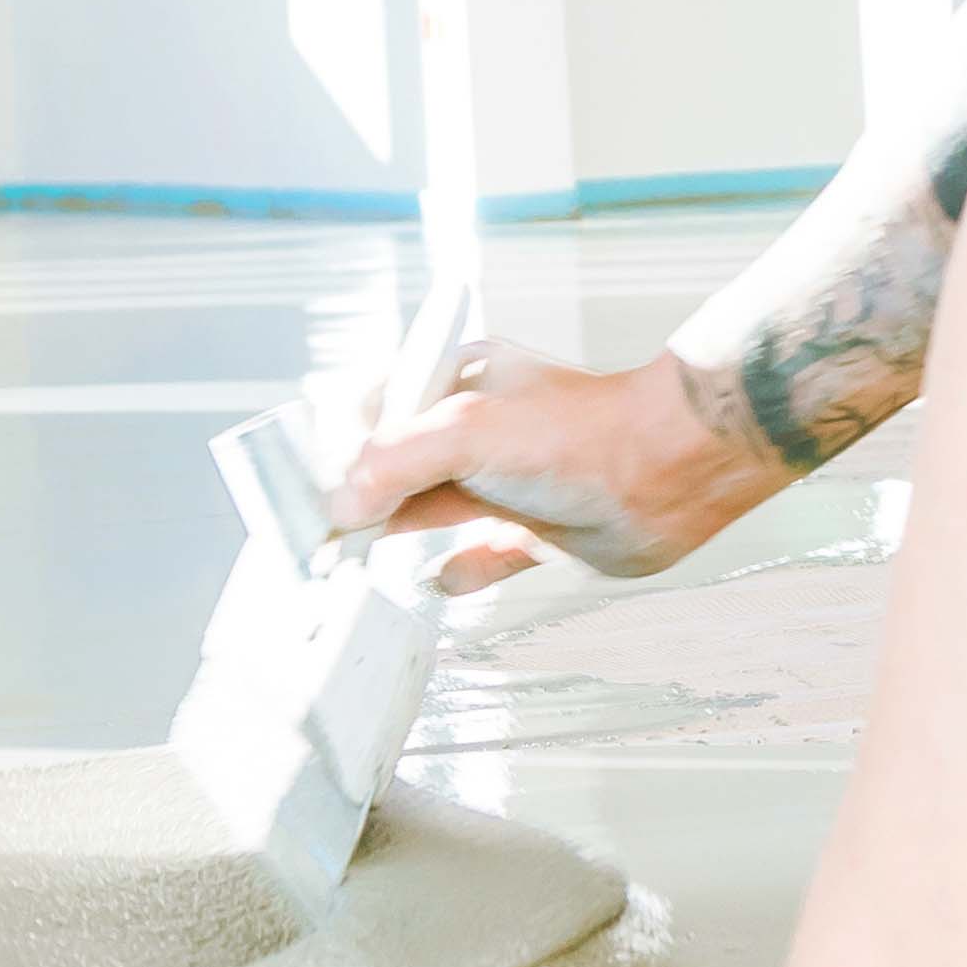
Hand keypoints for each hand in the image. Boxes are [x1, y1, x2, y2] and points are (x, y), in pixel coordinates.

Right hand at [339, 343, 797, 592]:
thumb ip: (391, 464)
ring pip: (428, 513)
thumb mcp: (465, 432)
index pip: (369, 412)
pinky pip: (480, 556)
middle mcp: (476, 431)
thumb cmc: (576, 432)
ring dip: (388, 538)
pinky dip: (455, 573)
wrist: (670, 470)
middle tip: (309, 544)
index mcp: (453, 384)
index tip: (296, 498)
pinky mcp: (535, 532)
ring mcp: (504, 483)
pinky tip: (437, 582)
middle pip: (392, 468)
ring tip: (345, 568)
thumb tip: (336, 506)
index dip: (330, 453)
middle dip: (352, 503)